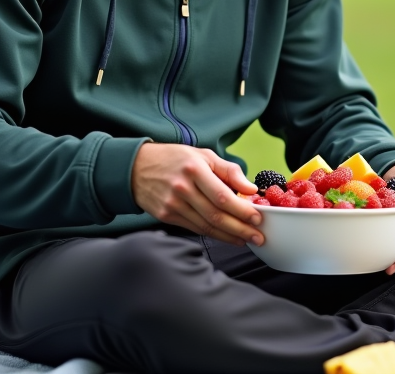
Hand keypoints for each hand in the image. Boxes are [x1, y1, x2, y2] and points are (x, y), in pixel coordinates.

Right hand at [131, 143, 262, 245]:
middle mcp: (182, 189)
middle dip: (240, 229)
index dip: (241, 210)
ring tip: (247, 240)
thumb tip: (251, 189)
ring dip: (230, 236)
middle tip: (258, 237)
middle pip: (216, 215)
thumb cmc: (175, 159)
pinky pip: (195, 228)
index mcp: (194, 169)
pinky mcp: (166, 216)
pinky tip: (227, 236)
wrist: (136, 167)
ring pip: (206, 226)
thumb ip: (229, 171)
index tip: (258, 218)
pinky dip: (214, 235)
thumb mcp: (204, 155)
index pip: (222, 196)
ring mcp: (172, 205)